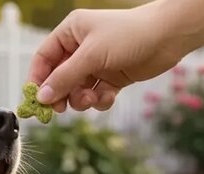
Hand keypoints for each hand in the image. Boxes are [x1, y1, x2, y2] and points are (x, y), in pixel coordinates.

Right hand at [28, 6, 184, 112]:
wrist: (169, 36)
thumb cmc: (129, 35)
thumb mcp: (91, 55)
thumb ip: (64, 78)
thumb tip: (41, 97)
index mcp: (71, 33)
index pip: (44, 58)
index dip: (37, 79)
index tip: (35, 100)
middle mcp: (81, 48)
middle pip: (58, 78)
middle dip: (60, 94)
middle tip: (60, 110)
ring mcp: (97, 64)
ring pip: (77, 90)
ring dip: (81, 100)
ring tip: (91, 99)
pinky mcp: (112, 78)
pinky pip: (96, 95)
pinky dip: (100, 101)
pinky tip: (108, 97)